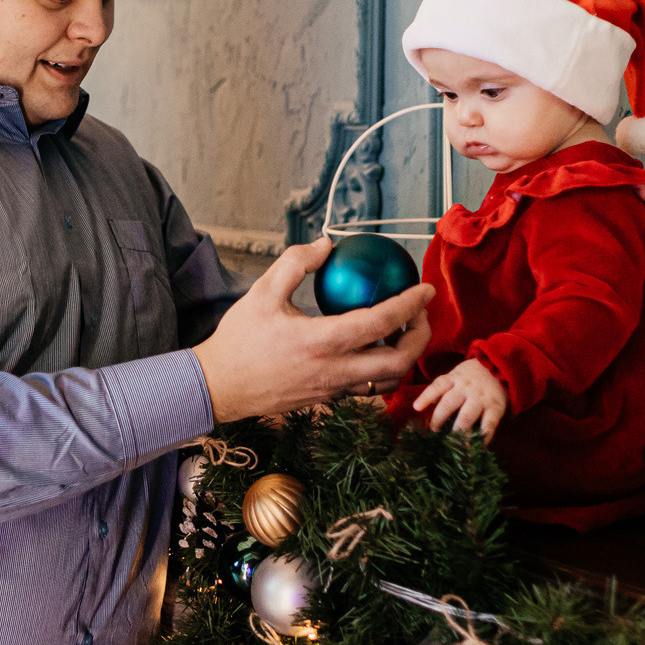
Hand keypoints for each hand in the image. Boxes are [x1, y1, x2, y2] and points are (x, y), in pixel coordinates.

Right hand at [193, 237, 434, 421]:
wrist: (218, 387)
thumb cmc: (238, 338)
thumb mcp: (262, 292)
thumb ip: (296, 263)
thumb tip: (326, 244)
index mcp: (322, 341)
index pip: (381, 322)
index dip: (411, 305)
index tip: (425, 289)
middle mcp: (334, 370)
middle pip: (399, 362)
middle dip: (421, 338)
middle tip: (421, 315)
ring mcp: (332, 390)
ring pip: (387, 381)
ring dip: (404, 358)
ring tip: (403, 333)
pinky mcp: (326, 400)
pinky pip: (365, 389)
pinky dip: (380, 371)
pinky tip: (373, 350)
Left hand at [412, 360, 507, 440]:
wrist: (500, 368)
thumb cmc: (471, 377)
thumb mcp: (455, 377)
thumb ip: (440, 390)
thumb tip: (420, 406)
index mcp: (454, 379)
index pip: (438, 386)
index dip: (426, 396)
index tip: (416, 407)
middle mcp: (466, 388)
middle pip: (449, 403)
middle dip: (439, 418)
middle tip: (434, 431)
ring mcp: (481, 398)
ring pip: (467, 415)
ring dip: (458, 430)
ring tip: (452, 442)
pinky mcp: (496, 407)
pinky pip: (489, 424)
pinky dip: (483, 436)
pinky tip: (478, 446)